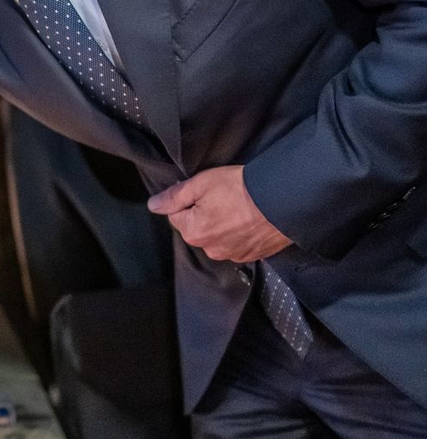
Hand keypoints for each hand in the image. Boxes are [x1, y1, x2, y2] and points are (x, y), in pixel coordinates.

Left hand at [148, 165, 291, 261]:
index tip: (206, 190)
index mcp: (193, 233)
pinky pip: (237, 242)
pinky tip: (250, 217)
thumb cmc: (242, 189)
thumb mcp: (201, 184)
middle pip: (197, 226)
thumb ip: (174, 196)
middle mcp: (210, 249)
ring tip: (240, 206)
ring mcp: (233, 255)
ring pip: (217, 235)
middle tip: (225, 196)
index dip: (189, 199)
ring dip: (223, 222)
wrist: (284, 200)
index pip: (177, 215)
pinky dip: (240, 231)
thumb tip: (153, 205)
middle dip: (205, 212)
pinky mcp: (252, 255)